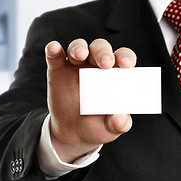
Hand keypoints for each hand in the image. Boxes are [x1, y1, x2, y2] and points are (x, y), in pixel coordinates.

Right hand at [45, 38, 135, 162]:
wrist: (73, 133)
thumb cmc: (98, 126)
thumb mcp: (111, 129)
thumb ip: (119, 124)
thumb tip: (121, 119)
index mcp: (115, 74)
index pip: (123, 58)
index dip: (125, 57)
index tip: (126, 65)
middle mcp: (96, 65)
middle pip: (101, 49)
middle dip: (103, 53)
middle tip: (105, 63)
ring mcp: (76, 66)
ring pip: (79, 47)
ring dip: (79, 48)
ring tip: (80, 55)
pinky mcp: (58, 70)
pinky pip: (55, 56)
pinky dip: (53, 50)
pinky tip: (54, 48)